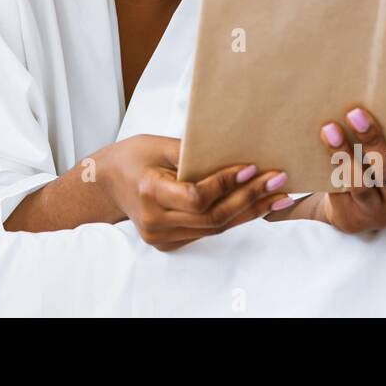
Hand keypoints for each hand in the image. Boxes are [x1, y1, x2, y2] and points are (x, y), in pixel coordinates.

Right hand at [102, 134, 293, 251]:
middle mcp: (155, 220)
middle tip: (278, 181)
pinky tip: (256, 206)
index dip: (227, 184)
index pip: (197, 196)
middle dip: (249, 198)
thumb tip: (235, 151)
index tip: (253, 167)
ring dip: (249, 211)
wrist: (106, 184)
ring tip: (278, 196)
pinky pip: (207, 231)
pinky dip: (233, 218)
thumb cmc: (132, 157)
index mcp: (149, 192)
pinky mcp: (169, 242)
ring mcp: (162, 236)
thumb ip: (194, 152)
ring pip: (214, 228)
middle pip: (212, 217)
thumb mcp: (158, 144)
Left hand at [303, 84, 385, 233]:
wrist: (357, 215)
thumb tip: (379, 82)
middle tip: (354, 112)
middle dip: (373, 139)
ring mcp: (379, 208)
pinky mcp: (353, 215)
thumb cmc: (378, 172)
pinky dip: (329, 170)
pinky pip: (339, 192)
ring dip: (343, 155)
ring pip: (361, 183)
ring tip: (328, 129)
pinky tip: (317, 150)